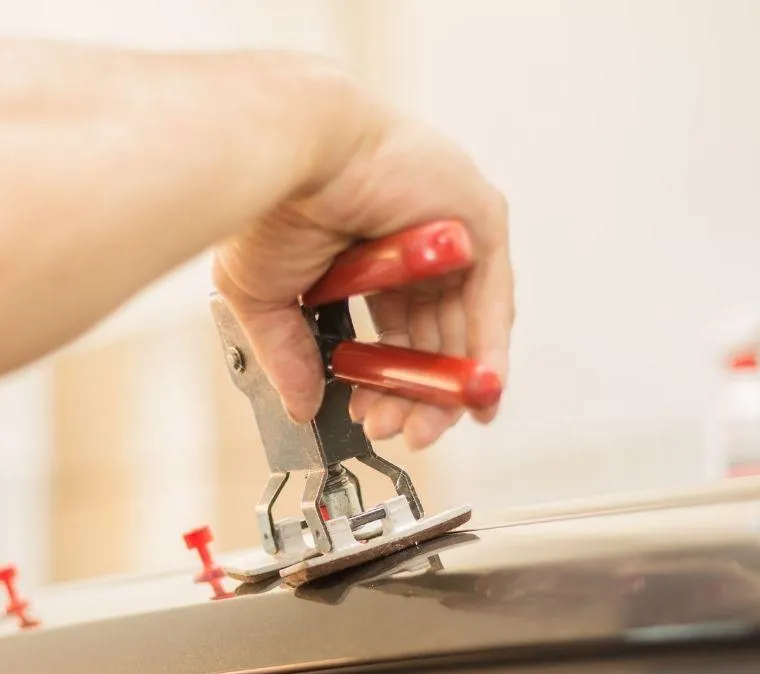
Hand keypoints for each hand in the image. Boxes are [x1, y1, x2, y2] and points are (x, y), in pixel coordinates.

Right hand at [214, 101, 512, 449]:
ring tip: (428, 427)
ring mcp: (449, 236)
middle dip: (416, 396)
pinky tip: (476, 394)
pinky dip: (487, 352)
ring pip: (464, 329)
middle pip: (432, 340)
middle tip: (401, 432)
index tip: (372, 418)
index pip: (394, 335)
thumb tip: (300, 406)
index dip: (386, 383)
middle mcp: (414, 250)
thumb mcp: (268, 300)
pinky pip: (492, 300)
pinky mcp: (479, 221)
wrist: (290, 156)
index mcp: (368, 262)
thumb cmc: (272, 206)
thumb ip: (289, 356)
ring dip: (449, 386)